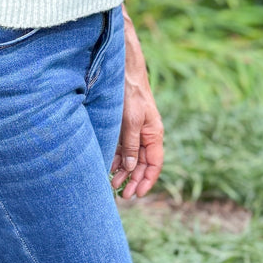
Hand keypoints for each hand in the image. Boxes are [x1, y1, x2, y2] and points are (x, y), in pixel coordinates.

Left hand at [110, 7, 163, 199]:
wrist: (122, 67)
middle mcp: (145, 134)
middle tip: (123, 196)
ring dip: (123, 172)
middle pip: (142, 163)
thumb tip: (129, 167)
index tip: (138, 194)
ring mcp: (134, 130)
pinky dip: (115, 159)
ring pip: (131, 157)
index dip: (147, 180)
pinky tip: (108, 168)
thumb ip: (130, 144)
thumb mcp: (131, 119)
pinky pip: (121, 147)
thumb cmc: (130, 91)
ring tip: (113, 185)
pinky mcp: (123, 125)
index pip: (154, 163)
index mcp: (153, 133)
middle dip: (134, 180)